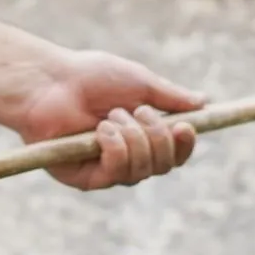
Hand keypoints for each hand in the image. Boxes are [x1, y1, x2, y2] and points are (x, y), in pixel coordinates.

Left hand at [10, 50, 206, 190]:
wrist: (50, 80)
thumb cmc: (89, 76)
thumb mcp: (138, 82)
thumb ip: (169, 97)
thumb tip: (204, 102)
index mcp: (140, 135)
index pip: (173, 153)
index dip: (184, 146)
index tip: (186, 127)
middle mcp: (126, 156)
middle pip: (163, 166)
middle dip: (157, 137)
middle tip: (139, 111)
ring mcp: (105, 169)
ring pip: (142, 171)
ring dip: (132, 139)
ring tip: (111, 116)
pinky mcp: (84, 178)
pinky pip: (115, 174)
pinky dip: (115, 149)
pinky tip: (101, 131)